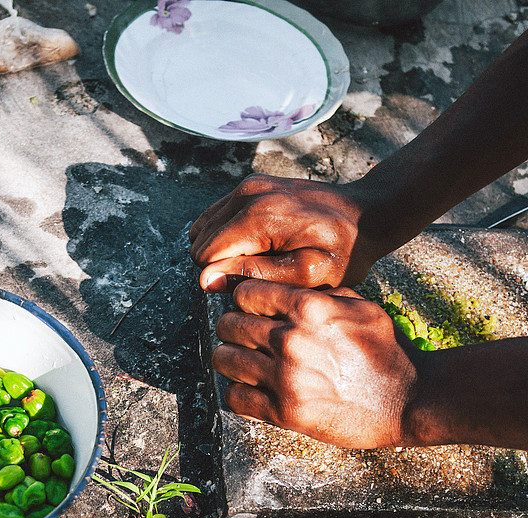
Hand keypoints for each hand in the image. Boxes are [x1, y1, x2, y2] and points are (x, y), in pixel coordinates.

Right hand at [189, 175, 378, 290]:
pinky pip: (218, 216)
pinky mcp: (252, 184)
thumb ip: (254, 276)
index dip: (223, 278)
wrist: (369, 213)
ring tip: (261, 259)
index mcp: (257, 216)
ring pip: (206, 229)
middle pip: (201, 242)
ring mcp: (248, 185)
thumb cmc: (344, 249)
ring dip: (226, 250)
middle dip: (223, 264)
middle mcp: (247, 193)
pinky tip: (258, 245)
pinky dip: (230, 236)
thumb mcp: (306, 274)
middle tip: (262, 272)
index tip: (257, 281)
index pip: (205, 256)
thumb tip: (207, 278)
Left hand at [212, 279, 422, 447]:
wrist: (410, 400)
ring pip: (225, 360)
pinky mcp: (283, 412)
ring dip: (231, 359)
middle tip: (242, 336)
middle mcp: (291, 340)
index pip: (245, 293)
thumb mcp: (359, 306)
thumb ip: (317, 295)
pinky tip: (251, 388)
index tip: (250, 309)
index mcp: (309, 308)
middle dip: (233, 328)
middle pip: (228, 325)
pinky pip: (235, 397)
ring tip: (243, 361)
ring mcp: (285, 378)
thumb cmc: (386, 351)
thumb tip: (281, 289)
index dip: (244, 300)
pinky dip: (238, 392)